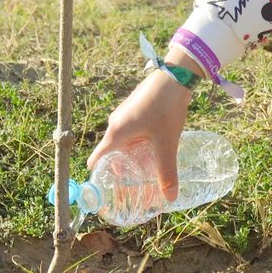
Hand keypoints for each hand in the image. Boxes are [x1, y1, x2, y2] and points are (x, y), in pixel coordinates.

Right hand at [89, 49, 200, 200]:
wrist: (175, 75)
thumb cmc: (165, 107)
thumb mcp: (166, 142)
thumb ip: (167, 170)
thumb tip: (170, 198)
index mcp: (116, 133)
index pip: (96, 159)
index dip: (99, 178)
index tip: (107, 193)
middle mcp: (115, 124)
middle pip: (110, 154)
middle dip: (119, 173)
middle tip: (131, 189)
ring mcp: (125, 114)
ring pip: (122, 143)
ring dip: (130, 158)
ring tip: (144, 173)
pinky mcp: (135, 109)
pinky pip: (130, 132)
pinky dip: (137, 145)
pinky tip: (152, 151)